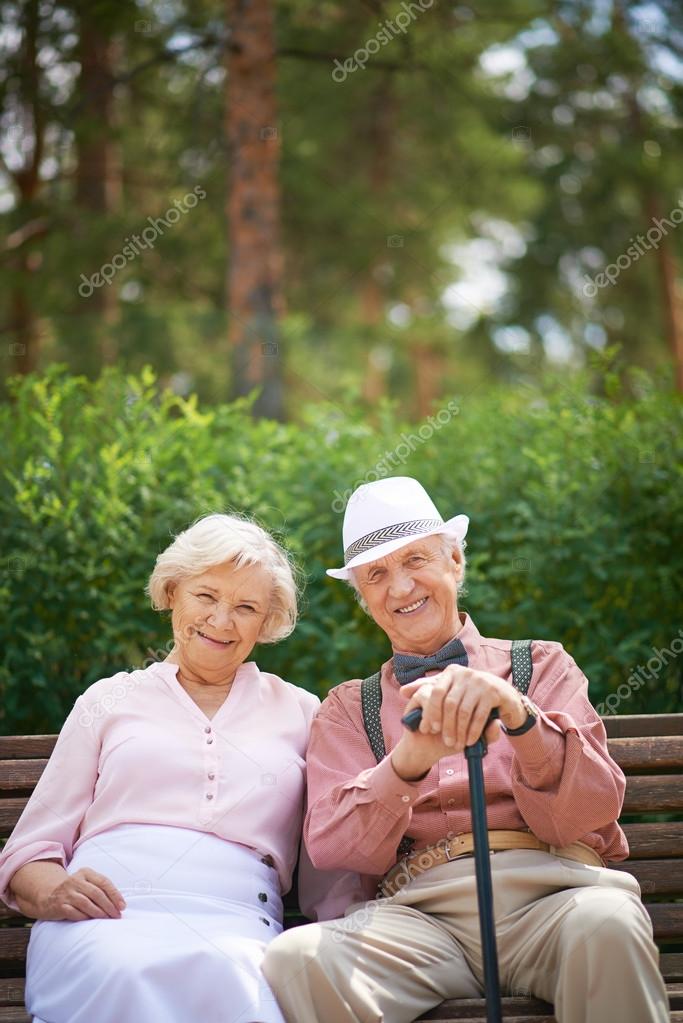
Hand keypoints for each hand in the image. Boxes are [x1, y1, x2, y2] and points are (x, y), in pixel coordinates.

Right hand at [37, 868, 126, 921]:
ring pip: (86, 903)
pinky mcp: (59, 905)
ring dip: (99, 913)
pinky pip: (75, 913)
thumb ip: (101, 889)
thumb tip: (119, 904)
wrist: (48, 897)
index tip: (122, 906)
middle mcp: (75, 880)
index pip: (104, 882)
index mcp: (85, 872)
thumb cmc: (75, 891)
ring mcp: (66, 893)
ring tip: (107, 919)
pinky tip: (92, 921)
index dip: (115, 895)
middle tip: (117, 915)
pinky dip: (85, 917)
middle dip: (109, 906)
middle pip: (96, 893)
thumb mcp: (87, 884)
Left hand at [391, 664, 524, 779]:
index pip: (435, 693)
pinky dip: (473, 731)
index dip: (430, 713)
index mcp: (451, 672)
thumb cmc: (470, 694)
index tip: (428, 730)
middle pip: (449, 704)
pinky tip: (469, 741)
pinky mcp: (492, 692)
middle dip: (446, 726)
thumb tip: (402, 692)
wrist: (503, 693)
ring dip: (459, 731)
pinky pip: (479, 716)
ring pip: (464, 712)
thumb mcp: (449, 689)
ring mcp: (479, 682)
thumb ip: (427, 689)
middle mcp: (464, 673)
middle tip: (445, 742)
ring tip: (456, 745)